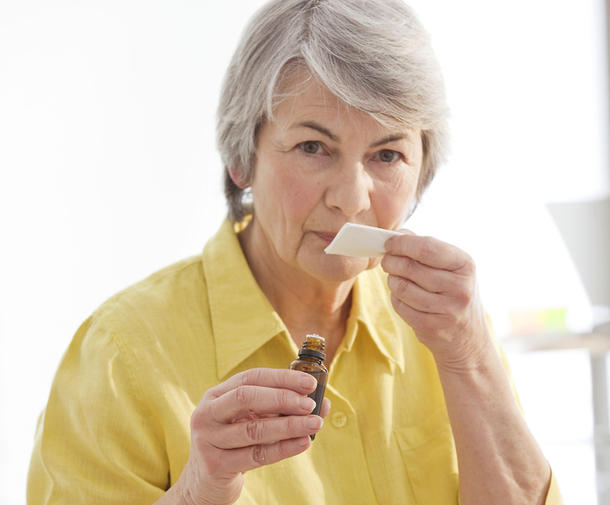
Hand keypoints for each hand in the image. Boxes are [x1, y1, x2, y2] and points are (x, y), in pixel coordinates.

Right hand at [175, 368, 329, 504]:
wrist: (205, 482)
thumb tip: (323, 404)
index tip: (309, 383)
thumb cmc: (234, 444)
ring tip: (314, 424)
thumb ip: (282, 410)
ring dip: (289, 425)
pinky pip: (255, 455)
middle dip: (282, 398)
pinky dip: (283, 449)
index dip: (282, 378)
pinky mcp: (215, 465)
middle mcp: (208, 413)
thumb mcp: (252, 421)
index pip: (251, 377)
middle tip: (309, 404)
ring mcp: (208, 439)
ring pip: (254, 429)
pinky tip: (303, 443)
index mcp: (217, 395)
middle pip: (246, 398)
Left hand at [382, 232, 491, 370]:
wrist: (468, 337)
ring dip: (392, 281)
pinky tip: (403, 297)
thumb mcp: (451, 267)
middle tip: (388, 261)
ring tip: (397, 280)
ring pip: (402, 287)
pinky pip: (401, 306)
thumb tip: (399, 234)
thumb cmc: (454, 292)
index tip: (389, 243)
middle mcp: (460, 288)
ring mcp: (448, 310)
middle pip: (410, 267)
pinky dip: (396, 299)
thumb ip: (426, 248)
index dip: (402, 243)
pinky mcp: (433, 327)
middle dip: (391, 262)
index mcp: (465, 265)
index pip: (426, 248)